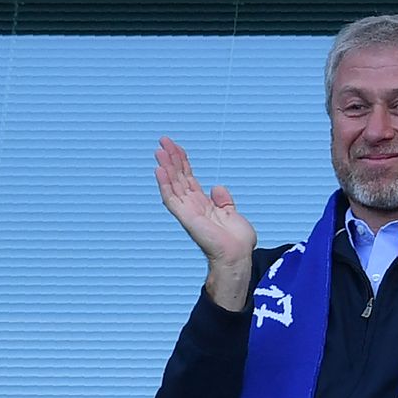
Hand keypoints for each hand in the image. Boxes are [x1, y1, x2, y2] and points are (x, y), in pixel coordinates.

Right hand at [154, 136, 256, 309]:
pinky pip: (172, 198)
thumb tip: (217, 187)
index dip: (182, 162)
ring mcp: (188, 211)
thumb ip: (223, 200)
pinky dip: (165, 184)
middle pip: (179, 177)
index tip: (175, 147)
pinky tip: (160, 170)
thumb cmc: (236, 241)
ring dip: (166, 167)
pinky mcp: (186, 217)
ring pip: (173, 184)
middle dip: (171, 159)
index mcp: (202, 204)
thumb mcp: (232, 213)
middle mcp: (192, 206)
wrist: (238, 256)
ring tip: (160, 150)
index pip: (188, 178)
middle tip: (163, 141)